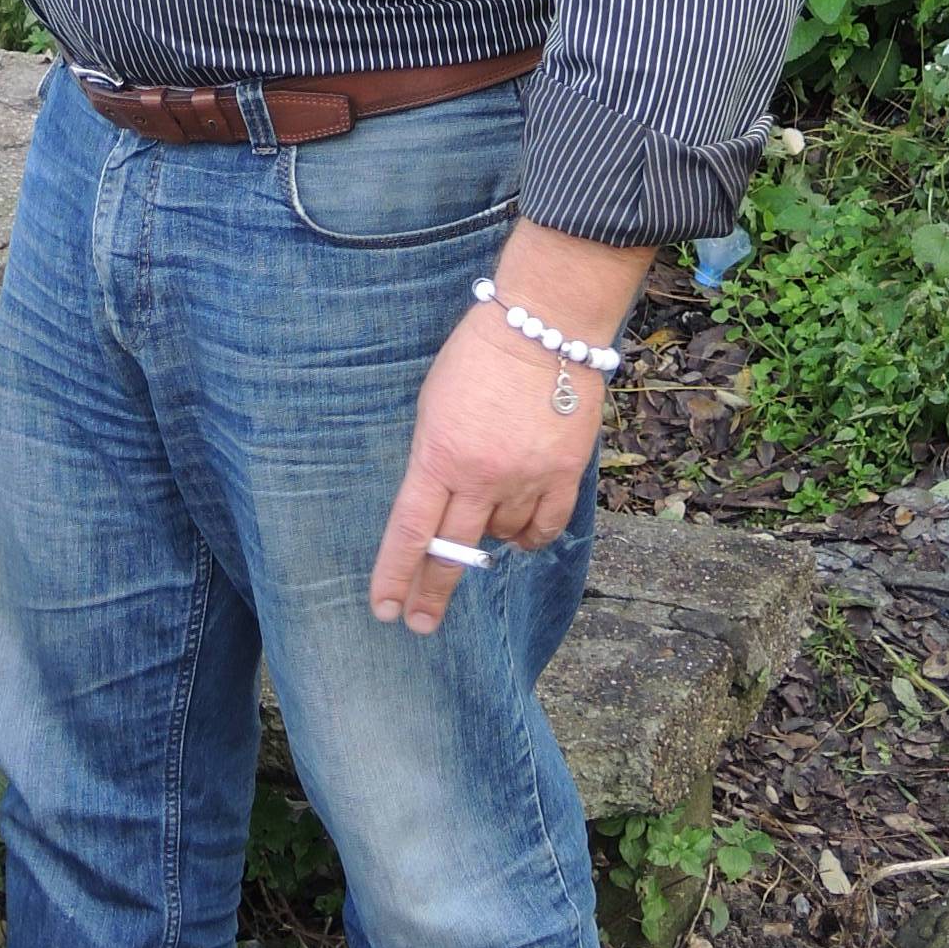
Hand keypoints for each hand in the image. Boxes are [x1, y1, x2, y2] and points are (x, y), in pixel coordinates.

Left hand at [368, 225, 650, 636]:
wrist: (542, 324)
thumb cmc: (477, 356)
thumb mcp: (433, 406)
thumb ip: (433, 460)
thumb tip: (440, 507)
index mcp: (438, 454)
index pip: (410, 531)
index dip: (396, 576)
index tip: (384, 610)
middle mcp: (481, 476)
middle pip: (452, 552)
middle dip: (433, 592)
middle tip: (421, 623)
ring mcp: (525, 478)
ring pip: (500, 538)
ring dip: (487, 537)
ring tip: (482, 510)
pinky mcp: (564, 473)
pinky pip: (543, 528)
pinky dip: (527, 537)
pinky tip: (517, 535)